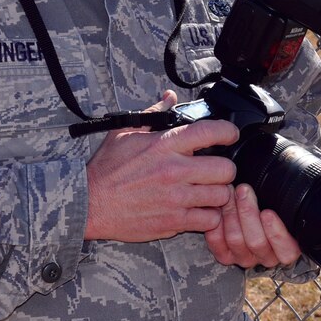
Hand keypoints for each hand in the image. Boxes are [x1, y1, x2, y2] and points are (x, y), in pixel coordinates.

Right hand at [85, 91, 238, 241]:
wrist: (89, 203)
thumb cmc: (106, 169)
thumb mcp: (126, 132)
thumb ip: (153, 114)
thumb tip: (169, 98)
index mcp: (164, 145)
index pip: (210, 132)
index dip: (228, 131)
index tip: (231, 134)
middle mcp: (174, 171)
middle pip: (226, 169)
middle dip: (225, 167)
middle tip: (217, 169)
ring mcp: (176, 199)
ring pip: (222, 196)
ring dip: (219, 193)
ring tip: (210, 190)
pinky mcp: (173, 222)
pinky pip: (209, 220)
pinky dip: (209, 216)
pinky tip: (200, 210)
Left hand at [205, 154, 320, 269]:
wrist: (258, 207)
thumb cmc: (282, 199)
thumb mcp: (300, 188)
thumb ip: (319, 176)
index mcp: (291, 245)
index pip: (287, 250)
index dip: (277, 234)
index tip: (269, 212)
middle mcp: (268, 256)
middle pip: (257, 244)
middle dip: (248, 215)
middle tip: (243, 189)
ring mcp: (246, 257)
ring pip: (237, 243)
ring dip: (231, 216)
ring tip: (229, 192)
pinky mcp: (227, 255)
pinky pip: (218, 249)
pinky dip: (215, 229)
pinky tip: (216, 209)